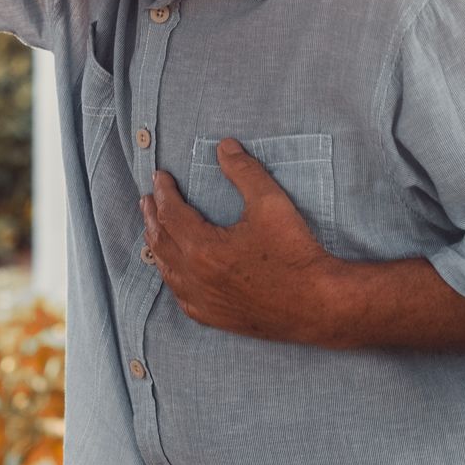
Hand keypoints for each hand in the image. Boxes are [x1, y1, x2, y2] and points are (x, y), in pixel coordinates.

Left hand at [141, 138, 338, 344]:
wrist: (317, 304)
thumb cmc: (295, 253)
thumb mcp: (270, 203)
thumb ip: (244, 171)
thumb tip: (224, 147)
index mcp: (203, 248)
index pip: (171, 213)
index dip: (164, 192)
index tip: (160, 176)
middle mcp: (195, 278)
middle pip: (161, 241)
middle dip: (153, 216)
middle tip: (147, 199)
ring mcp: (203, 302)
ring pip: (167, 270)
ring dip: (157, 245)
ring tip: (154, 229)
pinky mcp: (214, 318)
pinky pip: (180, 296)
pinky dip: (172, 276)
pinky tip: (174, 272)